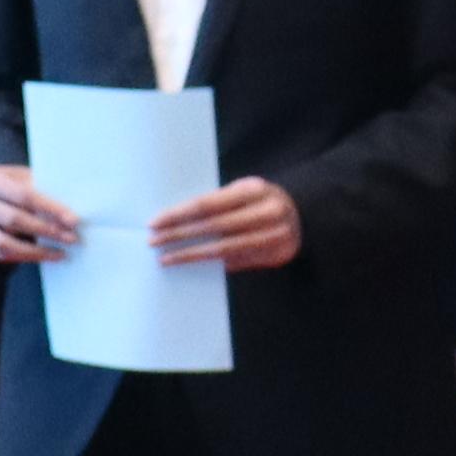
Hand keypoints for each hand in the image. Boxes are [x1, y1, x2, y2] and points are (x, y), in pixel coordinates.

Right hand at [0, 164, 81, 264]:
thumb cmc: (19, 187)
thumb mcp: (30, 181)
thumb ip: (46, 193)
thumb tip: (73, 217)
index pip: (21, 194)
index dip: (49, 208)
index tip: (74, 220)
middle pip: (11, 219)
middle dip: (45, 230)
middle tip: (72, 238)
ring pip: (2, 242)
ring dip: (36, 250)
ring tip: (61, 251)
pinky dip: (26, 257)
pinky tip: (47, 255)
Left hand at [149, 177, 302, 269]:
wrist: (302, 215)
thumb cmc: (259, 201)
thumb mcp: (243, 191)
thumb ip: (217, 203)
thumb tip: (175, 220)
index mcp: (254, 189)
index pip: (207, 204)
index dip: (178, 214)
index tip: (155, 222)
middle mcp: (267, 212)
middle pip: (212, 227)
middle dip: (179, 236)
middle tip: (154, 242)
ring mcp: (275, 236)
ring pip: (223, 250)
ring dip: (190, 256)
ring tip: (166, 259)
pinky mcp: (277, 256)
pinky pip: (237, 262)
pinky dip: (211, 264)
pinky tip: (191, 265)